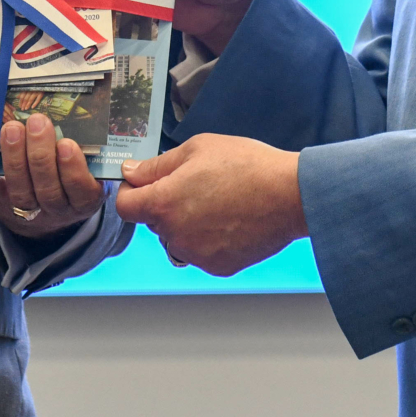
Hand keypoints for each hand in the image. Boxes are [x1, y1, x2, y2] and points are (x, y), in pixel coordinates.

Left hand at [0, 114, 105, 237]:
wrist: (48, 215)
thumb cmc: (71, 179)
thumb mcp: (89, 171)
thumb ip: (87, 152)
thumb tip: (86, 118)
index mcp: (84, 200)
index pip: (80, 189)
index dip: (72, 168)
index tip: (66, 143)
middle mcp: (58, 210)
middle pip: (48, 189)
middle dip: (41, 154)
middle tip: (37, 123)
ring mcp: (29, 211)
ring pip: (21, 192)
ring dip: (14, 159)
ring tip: (12, 129)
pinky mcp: (3, 206)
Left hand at [116, 134, 305, 275]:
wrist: (289, 195)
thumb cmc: (246, 166)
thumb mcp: (197, 149)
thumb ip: (157, 165)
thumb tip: (131, 172)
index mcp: (163, 203)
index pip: (126, 206)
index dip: (131, 192)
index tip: (144, 184)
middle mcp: (174, 234)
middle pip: (155, 221)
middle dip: (167, 204)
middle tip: (199, 185)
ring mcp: (196, 254)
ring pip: (179, 238)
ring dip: (188, 224)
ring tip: (220, 203)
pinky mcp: (217, 266)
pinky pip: (202, 252)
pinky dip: (210, 239)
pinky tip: (232, 221)